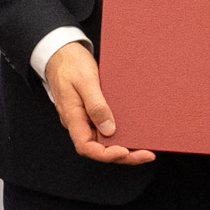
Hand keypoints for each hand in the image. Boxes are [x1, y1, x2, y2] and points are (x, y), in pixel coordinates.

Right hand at [43, 40, 151, 165]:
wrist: (62, 53)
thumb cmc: (70, 64)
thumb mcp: (85, 81)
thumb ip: (96, 106)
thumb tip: (109, 130)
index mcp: (72, 117)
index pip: (86, 147)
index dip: (106, 154)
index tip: (125, 151)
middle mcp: (78, 123)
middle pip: (98, 149)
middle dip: (123, 156)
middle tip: (147, 155)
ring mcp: (85, 118)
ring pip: (103, 141)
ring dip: (124, 147)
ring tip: (145, 149)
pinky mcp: (91, 112)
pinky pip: (105, 129)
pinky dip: (120, 134)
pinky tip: (134, 133)